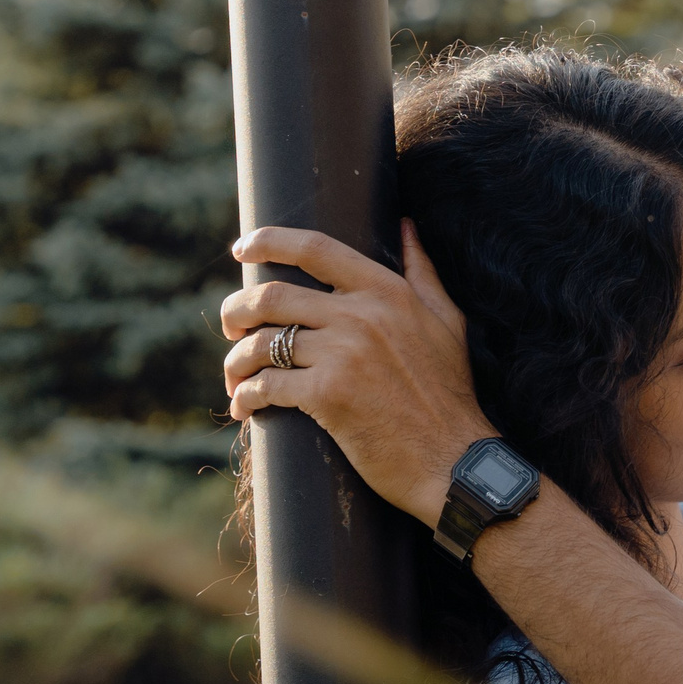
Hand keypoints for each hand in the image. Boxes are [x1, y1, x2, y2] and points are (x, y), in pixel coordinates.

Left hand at [222, 220, 495, 526]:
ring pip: (261, 343)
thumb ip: (423, 271)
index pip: (317, 248)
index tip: (243, 247)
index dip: (270, 240)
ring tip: (236, 377)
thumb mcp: (447, 320)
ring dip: (235, 361)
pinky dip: (246, 397)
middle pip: (273, 295)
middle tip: (230, 327)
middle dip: (236, 311)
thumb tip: (406, 226)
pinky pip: (266, 386)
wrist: (452, 457)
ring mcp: (344, 354)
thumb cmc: (450, 392)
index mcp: (389, 291)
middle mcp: (363, 315)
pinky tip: (245, 407)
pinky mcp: (327, 395)